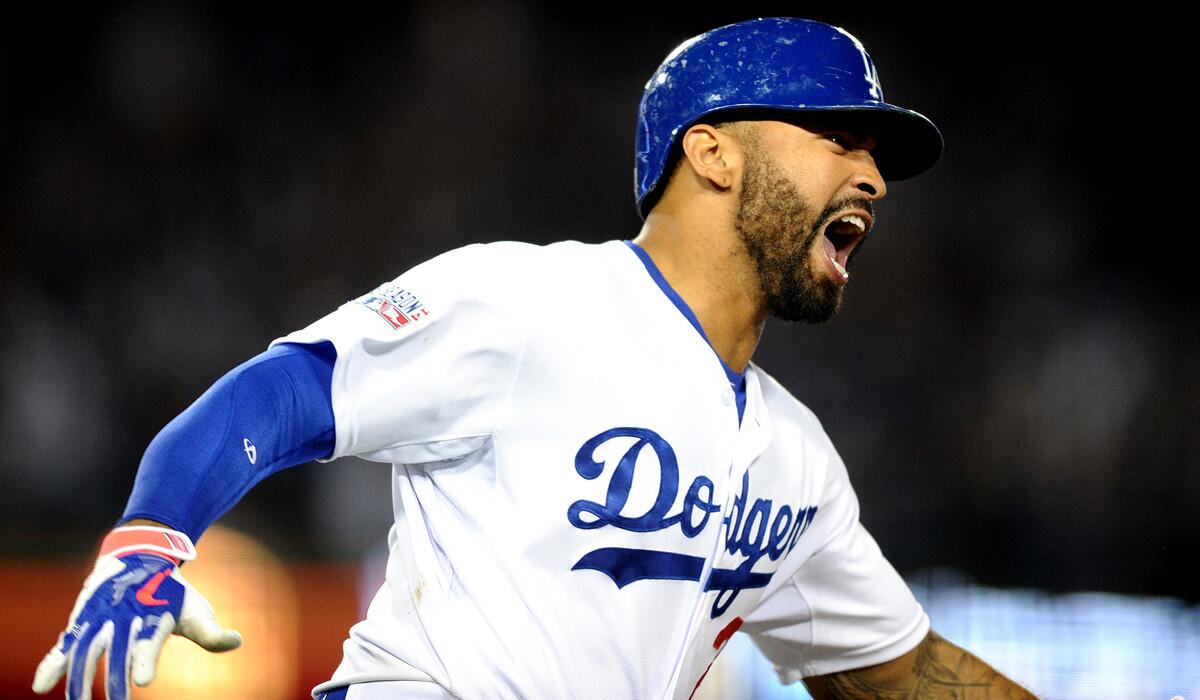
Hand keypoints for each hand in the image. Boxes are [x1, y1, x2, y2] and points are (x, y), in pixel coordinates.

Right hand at [32, 528, 241, 699]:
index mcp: (154, 613)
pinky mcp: (81, 619)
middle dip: (113, 677)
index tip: (143, 679)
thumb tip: (236, 641)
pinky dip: (52, 662)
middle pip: (117, 649)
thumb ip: (211, 632)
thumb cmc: (171, 593)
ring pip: (86, 648)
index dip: (146, 658)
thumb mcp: (194, 609)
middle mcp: (124, 613)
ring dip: (79, 676)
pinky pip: (65, 643)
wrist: (139, 555)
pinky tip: (41, 685)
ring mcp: (100, 615)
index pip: (149, 639)